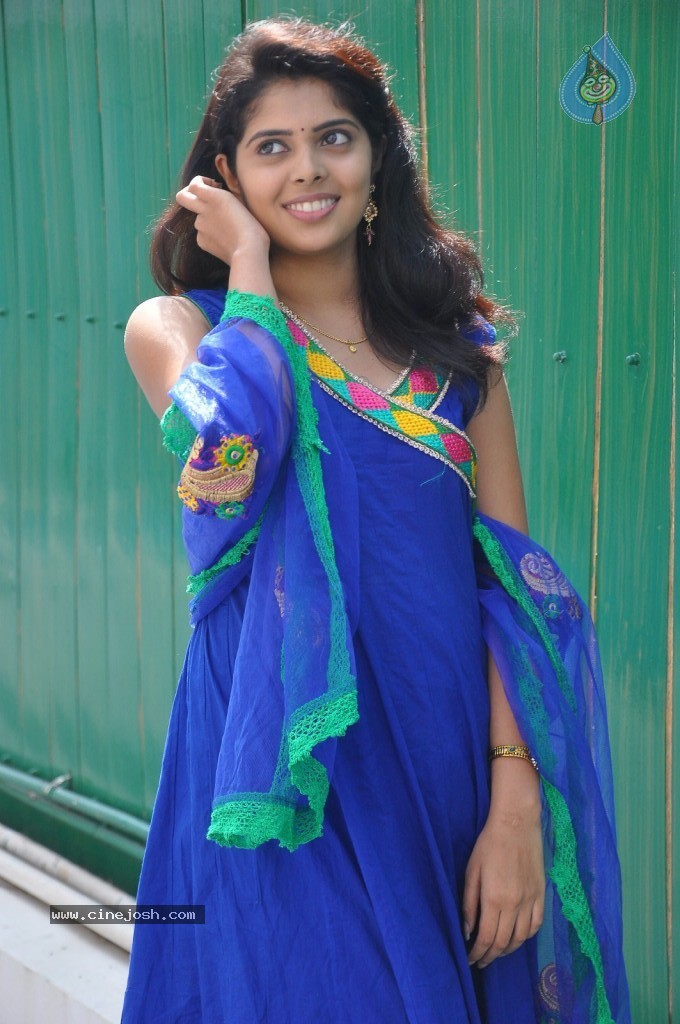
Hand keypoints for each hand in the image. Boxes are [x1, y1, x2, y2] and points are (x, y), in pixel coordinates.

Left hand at [175, 176, 269, 264]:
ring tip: (227, 227)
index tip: (210, 186)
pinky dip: (211, 234)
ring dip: (208, 219)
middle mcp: (204, 210)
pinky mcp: (201, 241)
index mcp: (215, 197)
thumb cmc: (252, 227)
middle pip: (182, 197)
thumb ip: (223, 198)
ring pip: (199, 218)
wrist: (250, 252)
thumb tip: (215, 196)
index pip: (194, 185)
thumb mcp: (239, 203)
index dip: (199, 182)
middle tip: (200, 198)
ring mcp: (200, 227)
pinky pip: (202, 234)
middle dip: (188, 193)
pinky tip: (225, 239)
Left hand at [463, 792, 544, 968]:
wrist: (517, 824)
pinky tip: (517, 938)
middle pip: (503, 942)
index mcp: (494, 899)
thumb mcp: (472, 871)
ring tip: (496, 952)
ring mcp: (530, 901)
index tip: (470, 959)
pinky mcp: (541, 895)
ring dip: (507, 950)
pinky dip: (526, 937)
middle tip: (481, 961)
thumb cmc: (489, 845)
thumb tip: (467, 931)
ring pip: (521, 938)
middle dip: (490, 956)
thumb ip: (469, 903)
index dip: (478, 953)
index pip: (486, 938)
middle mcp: (514, 905)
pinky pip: (536, 925)